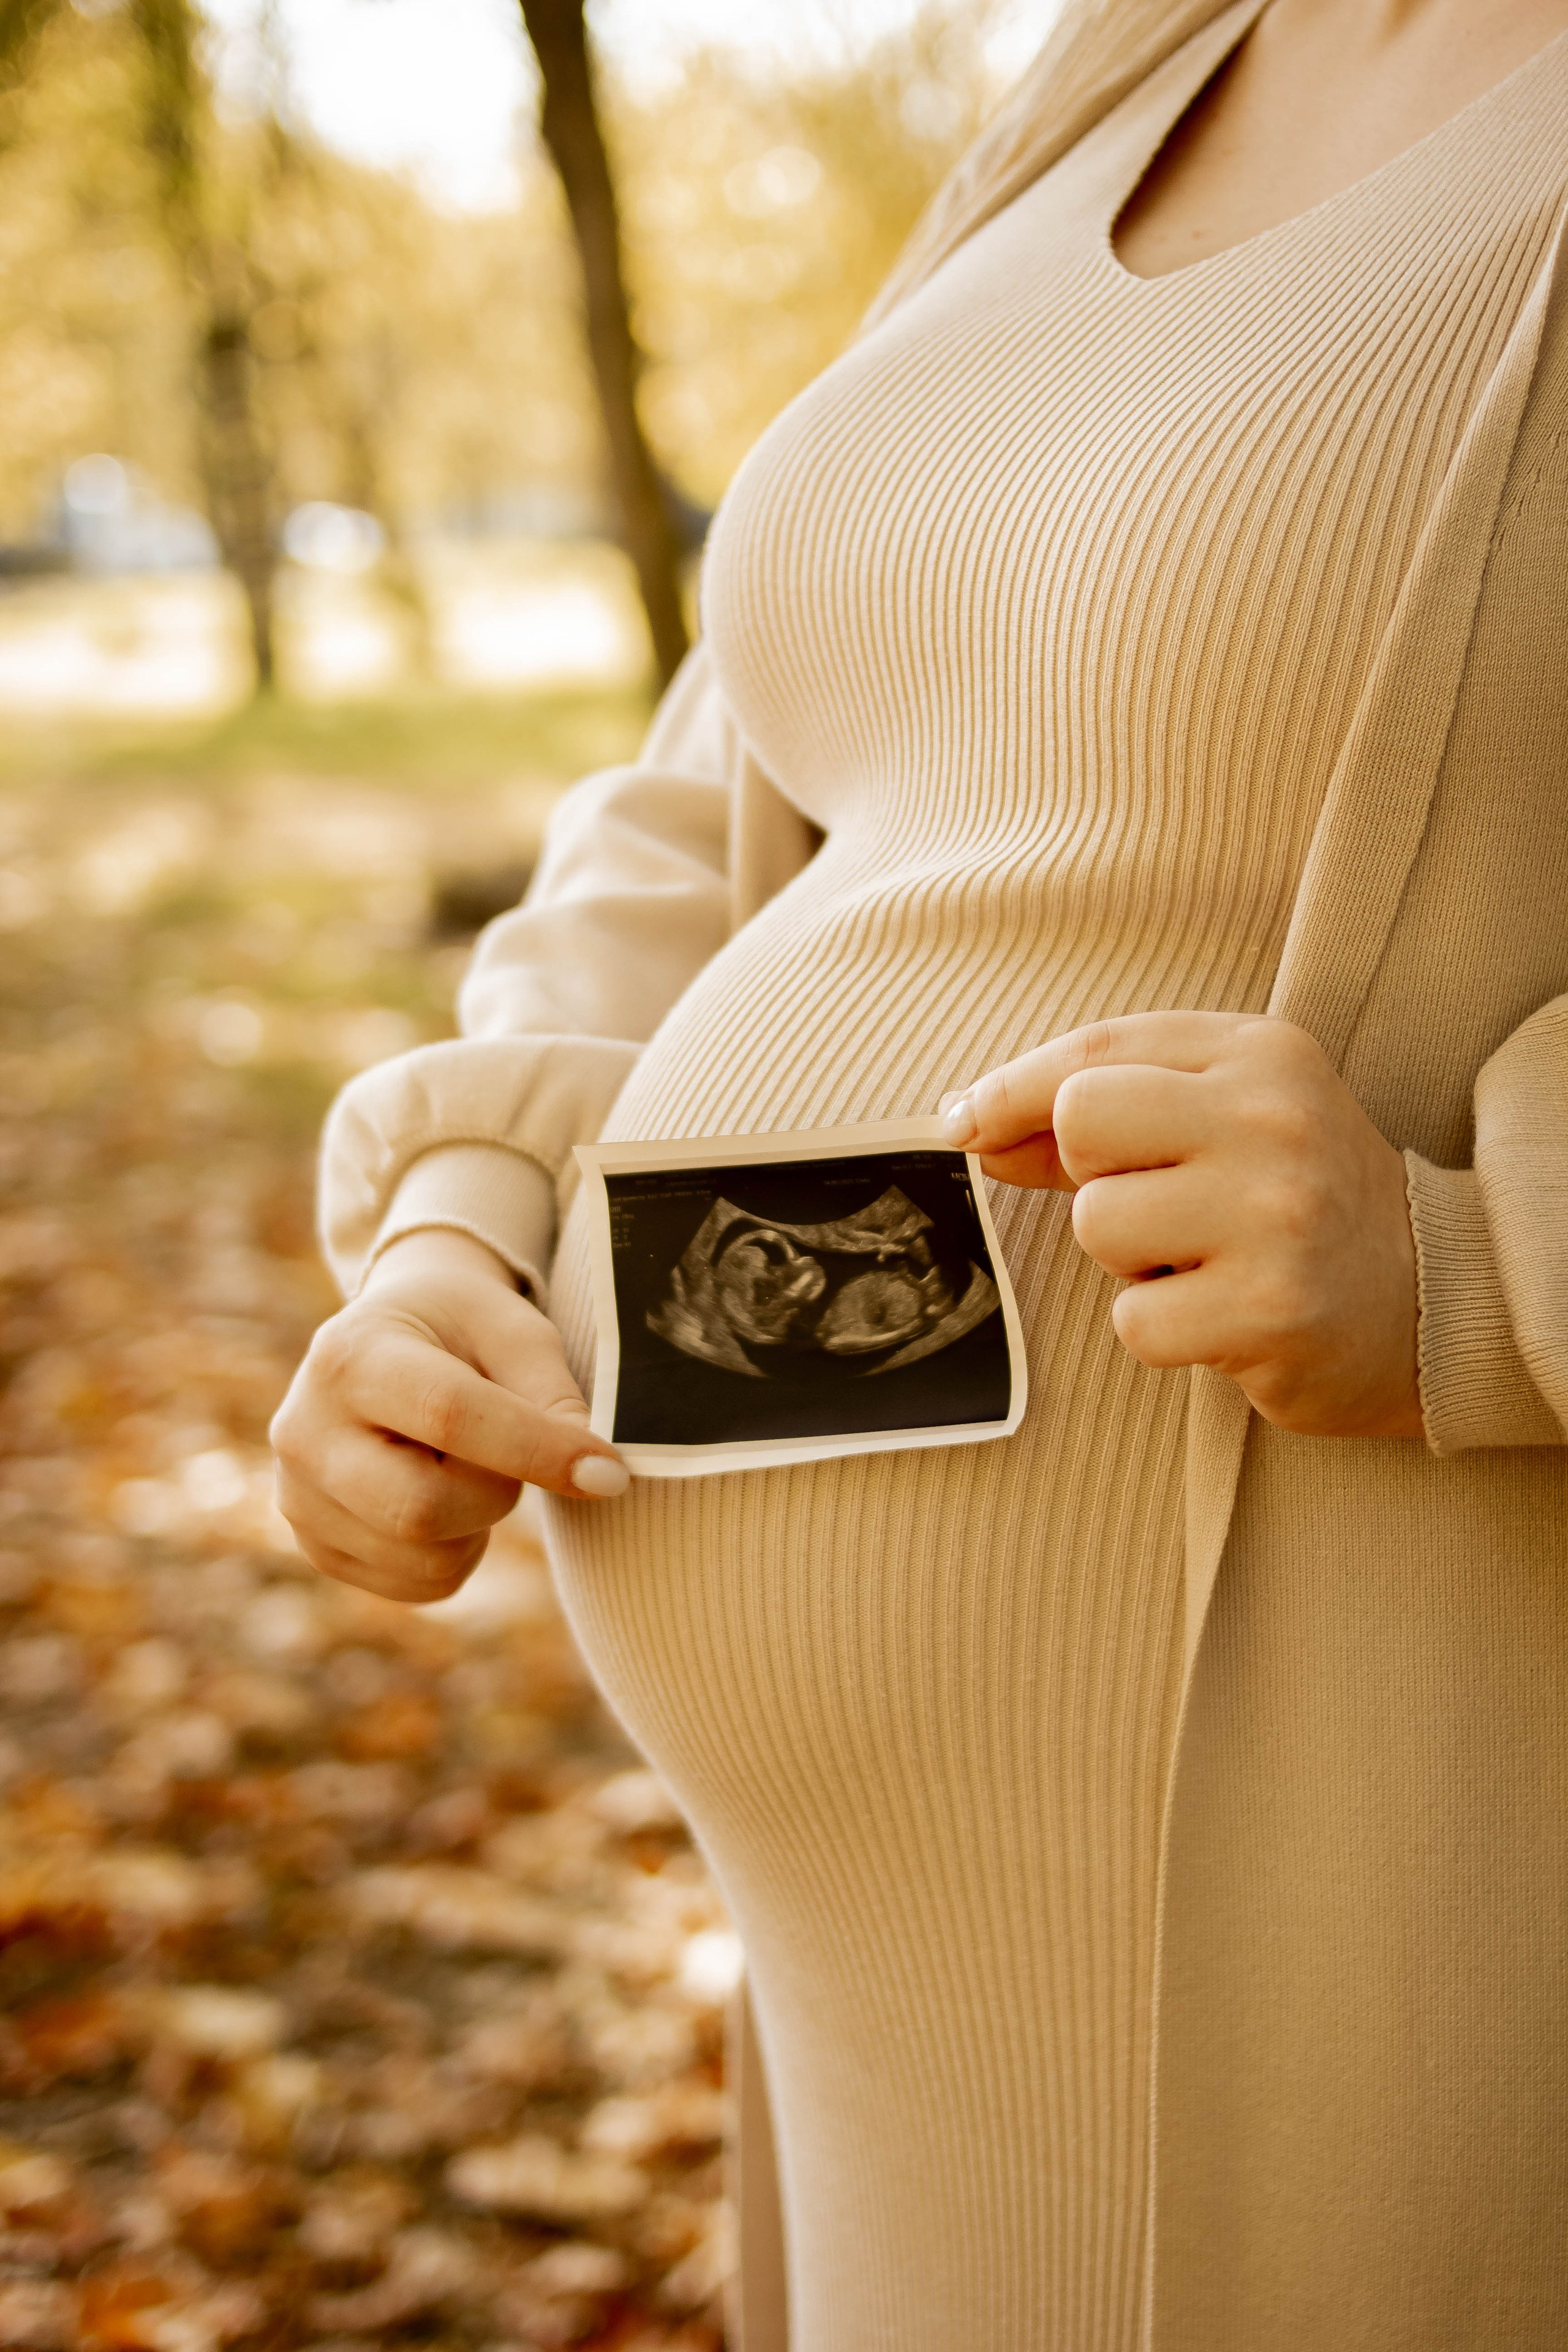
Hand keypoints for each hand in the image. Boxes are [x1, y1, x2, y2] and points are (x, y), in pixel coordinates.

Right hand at [270, 1228, 627, 1604]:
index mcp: (352, 1354)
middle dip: (498, 1493)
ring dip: (481, 1523)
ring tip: (467, 1464)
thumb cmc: (460, 1331)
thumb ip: (552, 1394)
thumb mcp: (513, 1331)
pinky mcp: (316, 1546)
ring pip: (425, 1557)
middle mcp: (304, 1430)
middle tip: (515, 1456)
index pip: (448, 1416)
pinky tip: (444, 1495)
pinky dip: (460, 1553)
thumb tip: (594, 1475)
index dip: (537, 1450)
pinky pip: (419, 1586)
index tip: (610, 1472)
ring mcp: (298, 1497)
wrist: (388, 1341)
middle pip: (420, 1509)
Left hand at [941, 1013, 1421, 1439]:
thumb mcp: (1217, 1117)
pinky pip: (1134, 1321)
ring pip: (1100, 1225)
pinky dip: (1160, 1330)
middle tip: (1155, 1202)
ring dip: (1129, 1260)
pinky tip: (1220, 1314)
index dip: (1011, 1090)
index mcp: (1258, 1053)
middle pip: (1082, 1122)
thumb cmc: (1294, 1198)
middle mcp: (1271, 1119)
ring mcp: (1273, 1215)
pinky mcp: (1267, 1309)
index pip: (1094, 1053)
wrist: (1431, 1296)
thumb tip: (969, 1124)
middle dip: (1091, 1174)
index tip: (965, 1123)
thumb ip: (1096, 1115)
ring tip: (1201, 1260)